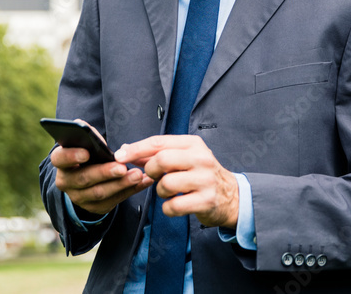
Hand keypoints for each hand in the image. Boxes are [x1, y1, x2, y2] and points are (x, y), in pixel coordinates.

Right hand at [51, 121, 154, 215]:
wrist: (89, 177)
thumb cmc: (89, 155)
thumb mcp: (86, 144)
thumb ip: (86, 136)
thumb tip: (83, 125)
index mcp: (62, 162)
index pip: (60, 159)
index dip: (71, 156)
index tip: (86, 152)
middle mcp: (67, 182)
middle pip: (84, 178)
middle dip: (104, 173)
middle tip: (121, 167)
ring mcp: (79, 197)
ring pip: (100, 193)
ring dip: (121, 184)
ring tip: (137, 174)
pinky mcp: (95, 207)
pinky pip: (113, 201)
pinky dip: (130, 191)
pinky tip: (143, 182)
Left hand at [116, 135, 239, 228]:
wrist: (231, 196)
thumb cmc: (201, 174)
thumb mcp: (184, 157)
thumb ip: (157, 153)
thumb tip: (126, 150)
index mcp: (193, 144)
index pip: (159, 142)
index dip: (136, 149)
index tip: (119, 156)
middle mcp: (201, 159)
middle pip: (162, 160)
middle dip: (150, 171)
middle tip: (153, 177)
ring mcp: (204, 180)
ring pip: (166, 184)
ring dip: (160, 191)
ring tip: (168, 192)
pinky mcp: (206, 201)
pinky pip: (173, 206)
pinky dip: (168, 208)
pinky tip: (175, 204)